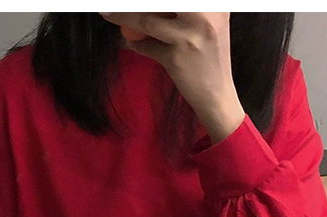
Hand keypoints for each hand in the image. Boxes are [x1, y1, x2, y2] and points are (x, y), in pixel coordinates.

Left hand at [98, 12, 244, 141]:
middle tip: (115, 2)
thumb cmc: (209, 58)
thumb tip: (147, 6)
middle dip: (132, 3)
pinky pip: (147, 46)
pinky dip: (136, 44)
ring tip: (109, 12)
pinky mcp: (176, 57)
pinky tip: (132, 42)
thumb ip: (189, 10)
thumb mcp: (209, 25)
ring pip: (147, 19)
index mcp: (213, 5)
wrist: (217, 95)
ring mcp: (189, 36)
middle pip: (159, 1)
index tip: (137, 0)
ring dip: (123, 15)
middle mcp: (204, 15)